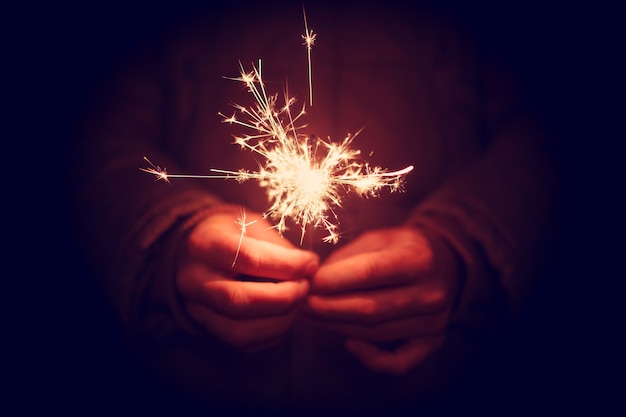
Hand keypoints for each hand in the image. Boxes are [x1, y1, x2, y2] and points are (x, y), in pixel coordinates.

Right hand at [176, 205, 318, 350]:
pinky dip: (272, 333)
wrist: (192, 251)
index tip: (311, 263)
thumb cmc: (230, 234)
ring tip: (298, 301)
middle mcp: (194, 279)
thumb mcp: (251, 225)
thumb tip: (309, 267)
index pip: (249, 258)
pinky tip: (284, 315)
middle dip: (284, 297)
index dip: (287, 264)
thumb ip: (278, 246)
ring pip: (241, 330)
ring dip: (281, 320)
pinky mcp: (206, 326)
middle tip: (306, 286)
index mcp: (205, 244)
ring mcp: (196, 307)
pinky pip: (243, 342)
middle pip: (241, 300)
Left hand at [302, 227, 459, 373]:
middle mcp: (431, 293)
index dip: (333, 280)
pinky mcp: (432, 342)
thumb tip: (313, 282)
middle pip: (370, 308)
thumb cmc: (400, 248)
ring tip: (312, 317)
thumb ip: (347, 259)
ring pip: (375, 333)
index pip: (369, 272)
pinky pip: (396, 363)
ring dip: (337, 327)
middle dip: (328, 308)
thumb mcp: (377, 239)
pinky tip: (348, 341)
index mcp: (419, 258)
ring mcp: (435, 321)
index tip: (308, 282)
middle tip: (301, 304)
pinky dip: (369, 357)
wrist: (443, 263)